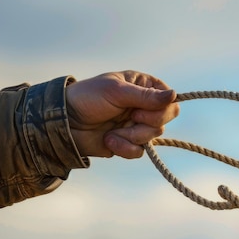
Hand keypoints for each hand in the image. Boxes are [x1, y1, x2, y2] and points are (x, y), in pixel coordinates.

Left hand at [65, 70, 179, 158]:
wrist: (65, 123)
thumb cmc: (88, 98)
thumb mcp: (116, 92)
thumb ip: (146, 96)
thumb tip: (174, 94)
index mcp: (143, 87)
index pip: (170, 101)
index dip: (160, 109)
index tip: (140, 109)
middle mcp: (143, 105)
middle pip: (164, 121)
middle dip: (144, 124)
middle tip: (129, 118)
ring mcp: (136, 124)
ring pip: (152, 137)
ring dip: (131, 137)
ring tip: (112, 132)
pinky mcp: (127, 142)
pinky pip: (139, 151)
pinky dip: (124, 148)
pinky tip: (109, 140)